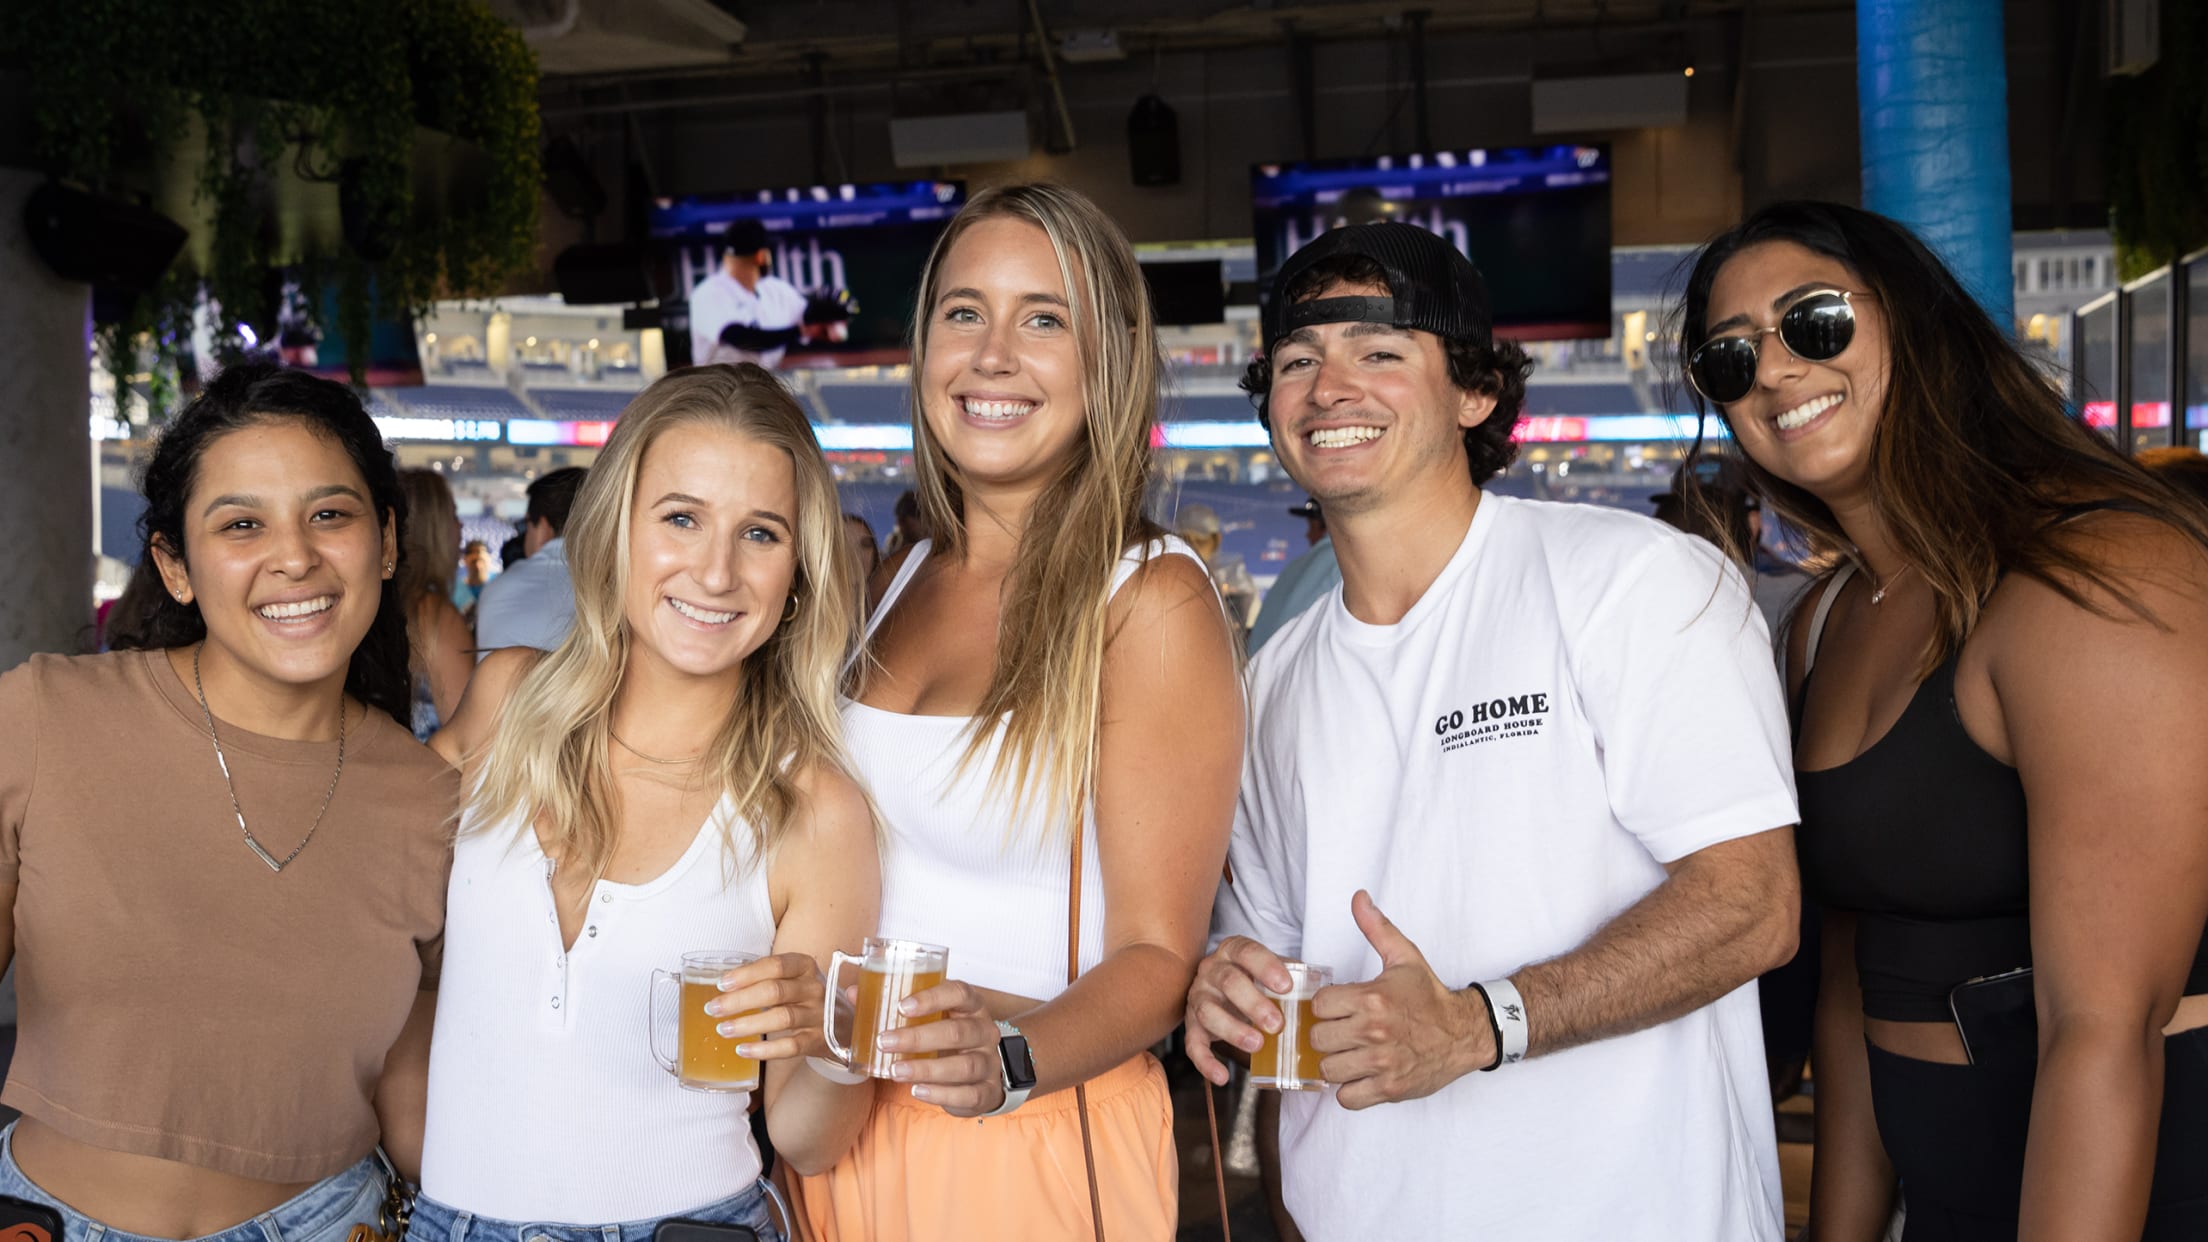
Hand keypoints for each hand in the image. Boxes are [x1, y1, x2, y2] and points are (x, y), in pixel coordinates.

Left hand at [706, 952, 828, 1061]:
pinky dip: (764, 1050)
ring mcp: (819, 1015)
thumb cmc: (805, 996)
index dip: (747, 974)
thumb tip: (724, 985)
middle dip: (739, 1000)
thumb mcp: (794, 978)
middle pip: (775, 991)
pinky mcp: (818, 1040)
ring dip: (748, 1024)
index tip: (721, 984)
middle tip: (713, 1009)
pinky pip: (790, 1046)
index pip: (776, 965)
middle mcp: (815, 989)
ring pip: (781, 1018)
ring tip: (723, 1029)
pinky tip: (743, 1050)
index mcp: (806, 967)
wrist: (844, 1022)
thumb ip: (765, 978)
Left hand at [872, 978, 1005, 1116]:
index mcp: (971, 1006)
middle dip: (918, 1038)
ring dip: (926, 1069)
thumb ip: (891, 1006)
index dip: (932, 998)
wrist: (978, 1072)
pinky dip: (941, 1094)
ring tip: (895, 1071)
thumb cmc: (946, 1038)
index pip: (959, 993)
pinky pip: (969, 1094)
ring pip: (964, 1065)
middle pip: (958, 1031)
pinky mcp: (987, 1091)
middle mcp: (984, 1031)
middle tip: (884, 1042)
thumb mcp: (927, 1019)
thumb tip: (853, 993)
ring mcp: (989, 1062)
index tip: (902, 1006)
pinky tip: (917, 1090)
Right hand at [1184, 936, 1296, 1086]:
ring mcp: (1199, 997)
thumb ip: (1293, 975)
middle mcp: (1211, 970)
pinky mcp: (1192, 1024)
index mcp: (1233, 951)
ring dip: (1234, 1030)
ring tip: (1258, 1045)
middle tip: (1277, 1024)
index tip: (1286, 986)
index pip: (1247, 952)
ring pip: (1209, 1012)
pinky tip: (1222, 1076)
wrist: (1221, 986)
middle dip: (1253, 1004)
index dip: (1266, 968)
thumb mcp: (1271, 969)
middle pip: (1229, 982)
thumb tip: (1323, 988)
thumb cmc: (1254, 978)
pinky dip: (1206, 1063)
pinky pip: (1193, 1044)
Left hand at [1311, 890, 1494, 1109]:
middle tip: (1343, 1031)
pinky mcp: (1390, 1089)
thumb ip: (1376, 928)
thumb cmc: (1429, 996)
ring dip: (1336, 1063)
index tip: (1338, 1008)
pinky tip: (1360, 1074)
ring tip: (1350, 1053)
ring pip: (1329, 1070)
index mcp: (1372, 998)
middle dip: (1326, 1035)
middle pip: (1318, 1039)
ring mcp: (1381, 1064)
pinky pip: (1348, 1098)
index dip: (1325, 1007)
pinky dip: (1350, 1090)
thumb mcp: (1404, 957)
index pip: (1319, 1005)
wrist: (1466, 1032)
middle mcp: (1374, 1032)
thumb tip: (1358, 897)